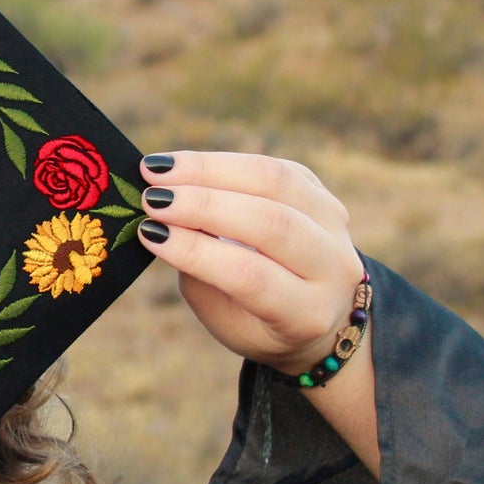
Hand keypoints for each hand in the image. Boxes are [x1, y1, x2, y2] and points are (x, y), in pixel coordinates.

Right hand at [134, 151, 362, 375]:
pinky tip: (181, 165)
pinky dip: (222, 163)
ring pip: (275, 181)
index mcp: (306, 313)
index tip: (149, 232)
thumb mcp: (225, 317)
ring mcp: (334, 224)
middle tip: (151, 197)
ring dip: (209, 170)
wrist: (322, 312)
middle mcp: (333, 266)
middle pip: (270, 222)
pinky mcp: (321, 192)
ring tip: (159, 170)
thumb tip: (164, 221)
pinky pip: (272, 167)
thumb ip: (200, 274)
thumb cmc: (258, 320)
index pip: (251, 275)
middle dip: (203, 205)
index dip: (197, 251)